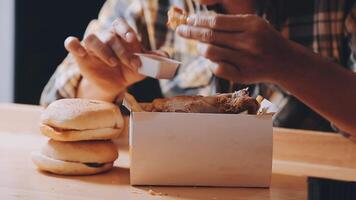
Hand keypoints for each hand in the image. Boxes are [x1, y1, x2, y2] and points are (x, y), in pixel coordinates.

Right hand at [64, 19, 145, 101]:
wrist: (114, 86)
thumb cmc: (128, 71)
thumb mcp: (142, 67)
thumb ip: (153, 59)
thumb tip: (166, 55)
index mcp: (119, 36)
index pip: (120, 25)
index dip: (125, 30)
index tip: (132, 39)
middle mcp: (105, 37)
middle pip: (110, 36)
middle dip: (123, 51)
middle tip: (132, 64)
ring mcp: (92, 46)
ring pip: (92, 38)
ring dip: (104, 51)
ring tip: (113, 63)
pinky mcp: (80, 56)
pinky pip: (71, 43)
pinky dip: (74, 45)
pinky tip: (81, 53)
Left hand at [176, 14, 297, 83]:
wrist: (285, 61)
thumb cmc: (264, 39)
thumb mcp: (253, 24)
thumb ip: (230, 23)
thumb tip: (199, 22)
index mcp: (251, 25)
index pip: (216, 21)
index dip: (199, 20)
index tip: (188, 19)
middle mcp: (249, 42)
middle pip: (210, 36)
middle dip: (191, 32)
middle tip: (180, 30)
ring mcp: (246, 60)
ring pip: (211, 52)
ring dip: (200, 48)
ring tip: (200, 46)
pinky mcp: (243, 75)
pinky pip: (218, 68)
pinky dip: (211, 63)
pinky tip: (213, 59)